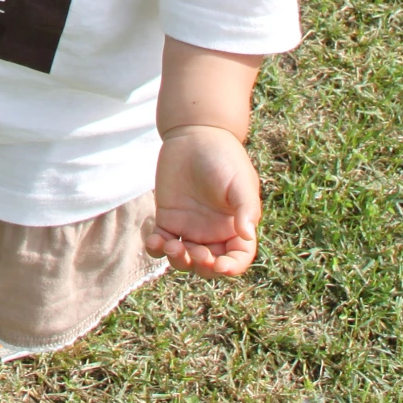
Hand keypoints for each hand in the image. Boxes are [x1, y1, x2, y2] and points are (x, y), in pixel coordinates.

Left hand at [149, 124, 260, 276]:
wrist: (195, 135)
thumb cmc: (224, 158)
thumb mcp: (240, 182)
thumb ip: (246, 208)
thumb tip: (247, 235)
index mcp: (236, 228)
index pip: (238, 258)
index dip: (232, 268)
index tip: (220, 266)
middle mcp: (214, 233)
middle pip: (209, 265)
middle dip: (202, 266)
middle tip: (195, 253)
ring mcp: (189, 227)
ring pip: (184, 259)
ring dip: (178, 261)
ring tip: (171, 246)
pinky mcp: (168, 219)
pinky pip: (160, 243)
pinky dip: (156, 249)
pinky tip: (155, 241)